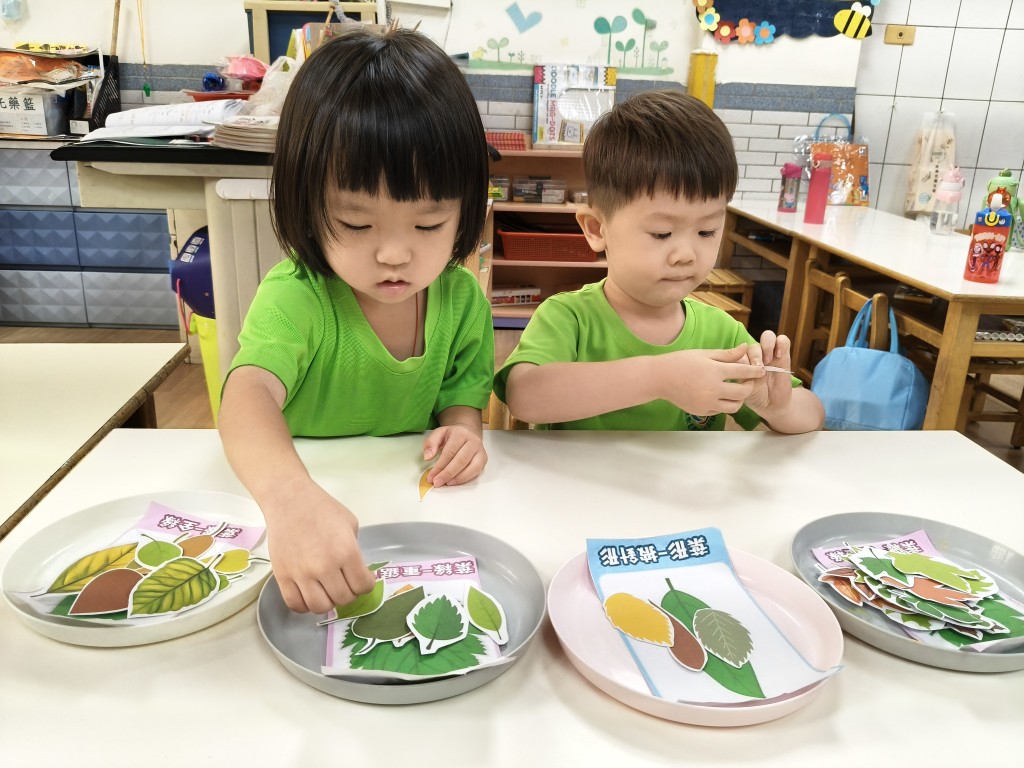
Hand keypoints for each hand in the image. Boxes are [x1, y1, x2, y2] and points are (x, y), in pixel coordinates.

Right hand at [263, 482, 374, 613]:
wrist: (289, 500)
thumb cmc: (322, 509)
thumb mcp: (350, 524)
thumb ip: (354, 550)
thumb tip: (355, 571)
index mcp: (346, 552)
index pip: (363, 586)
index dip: (366, 585)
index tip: (363, 579)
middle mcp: (324, 567)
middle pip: (344, 599)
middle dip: (348, 593)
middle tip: (344, 582)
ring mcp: (301, 574)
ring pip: (320, 607)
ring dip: (328, 602)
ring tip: (327, 590)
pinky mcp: (282, 576)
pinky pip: (295, 604)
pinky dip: (305, 605)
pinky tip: (309, 594)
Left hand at [423, 423, 487, 486]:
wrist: (468, 432)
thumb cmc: (452, 435)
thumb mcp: (439, 434)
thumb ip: (430, 443)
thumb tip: (428, 457)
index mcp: (460, 434)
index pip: (449, 452)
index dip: (440, 466)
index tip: (431, 477)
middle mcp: (473, 441)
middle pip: (461, 460)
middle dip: (448, 474)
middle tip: (437, 482)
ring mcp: (480, 450)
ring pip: (472, 467)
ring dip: (458, 478)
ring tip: (447, 483)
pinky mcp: (484, 458)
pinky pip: (477, 471)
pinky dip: (466, 478)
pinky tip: (455, 481)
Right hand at [654, 345, 764, 414]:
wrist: (660, 378)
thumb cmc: (681, 362)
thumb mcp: (705, 354)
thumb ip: (727, 354)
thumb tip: (746, 347)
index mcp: (715, 371)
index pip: (744, 372)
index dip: (755, 371)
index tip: (761, 370)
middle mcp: (713, 389)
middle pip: (743, 392)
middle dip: (750, 386)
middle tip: (748, 381)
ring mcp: (707, 402)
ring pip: (734, 406)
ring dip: (739, 398)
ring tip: (735, 390)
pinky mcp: (702, 411)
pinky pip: (721, 411)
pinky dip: (724, 404)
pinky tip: (719, 395)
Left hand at [743, 330, 794, 411]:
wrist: (772, 403)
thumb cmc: (754, 396)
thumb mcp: (743, 388)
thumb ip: (739, 376)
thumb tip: (734, 366)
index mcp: (742, 360)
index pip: (739, 349)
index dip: (740, 356)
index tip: (743, 369)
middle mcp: (755, 355)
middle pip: (753, 343)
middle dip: (755, 355)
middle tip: (758, 367)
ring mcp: (770, 353)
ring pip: (767, 336)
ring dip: (767, 346)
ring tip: (768, 360)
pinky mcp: (784, 354)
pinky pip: (783, 340)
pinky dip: (781, 344)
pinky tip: (779, 356)